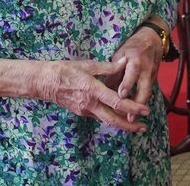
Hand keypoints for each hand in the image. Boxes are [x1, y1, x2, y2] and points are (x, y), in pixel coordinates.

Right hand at [36, 59, 150, 132]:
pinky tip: (119, 115)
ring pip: (106, 119)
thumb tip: (126, 61)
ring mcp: (84, 110)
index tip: (145, 110)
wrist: (44, 82)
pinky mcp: (81, 112)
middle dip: (129, 125)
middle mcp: (89, 104)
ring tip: (135, 125)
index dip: (132, 107)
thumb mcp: (88, 65)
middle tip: (144, 127)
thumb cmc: (65, 70)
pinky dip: (111, 117)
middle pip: (112, 119)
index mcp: (93, 90)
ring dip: (121, 123)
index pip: (116, 102)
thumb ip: (108, 67)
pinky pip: (99, 116)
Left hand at [107, 27, 163, 120]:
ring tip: (131, 122)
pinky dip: (139, 104)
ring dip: (139, 108)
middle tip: (130, 118)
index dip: (127, 84)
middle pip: (144, 88)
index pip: (132, 73)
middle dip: (137, 104)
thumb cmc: (132, 47)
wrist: (153, 39)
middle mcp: (146, 69)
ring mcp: (152, 76)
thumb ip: (113, 71)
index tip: (121, 95)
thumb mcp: (120, 54)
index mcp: (136, 59)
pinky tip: (132, 115)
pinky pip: (146, 93)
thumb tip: (103, 89)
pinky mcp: (153, 81)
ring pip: (146, 94)